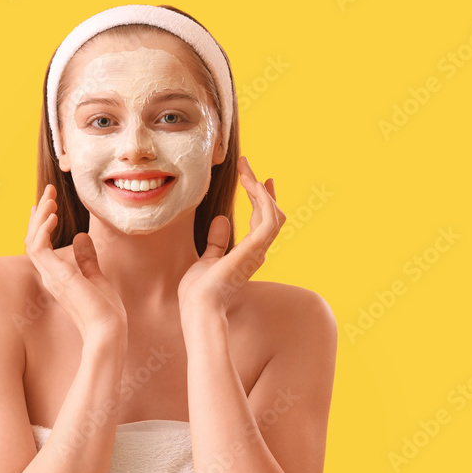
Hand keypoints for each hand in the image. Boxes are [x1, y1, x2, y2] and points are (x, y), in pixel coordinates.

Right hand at [25, 184, 127, 339]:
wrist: (109, 331)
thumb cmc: (105, 312)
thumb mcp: (97, 278)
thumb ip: (87, 259)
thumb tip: (81, 237)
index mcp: (58, 276)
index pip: (41, 246)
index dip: (41, 225)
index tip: (46, 205)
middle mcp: (49, 275)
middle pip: (34, 239)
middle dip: (40, 214)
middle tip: (49, 192)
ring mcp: (50, 275)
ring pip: (32, 240)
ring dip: (40, 216)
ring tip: (50, 198)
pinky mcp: (56, 275)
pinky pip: (39, 247)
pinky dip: (42, 229)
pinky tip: (53, 215)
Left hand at [177, 156, 285, 314]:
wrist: (198, 306)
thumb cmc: (200, 291)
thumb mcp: (207, 259)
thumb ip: (217, 241)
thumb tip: (221, 220)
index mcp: (249, 254)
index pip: (262, 221)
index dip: (262, 199)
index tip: (257, 179)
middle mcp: (258, 252)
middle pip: (270, 214)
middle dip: (260, 188)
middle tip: (247, 166)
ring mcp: (258, 250)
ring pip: (273, 213)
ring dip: (260, 189)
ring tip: (246, 171)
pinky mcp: (255, 249)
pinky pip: (269, 219)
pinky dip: (264, 199)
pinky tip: (252, 184)